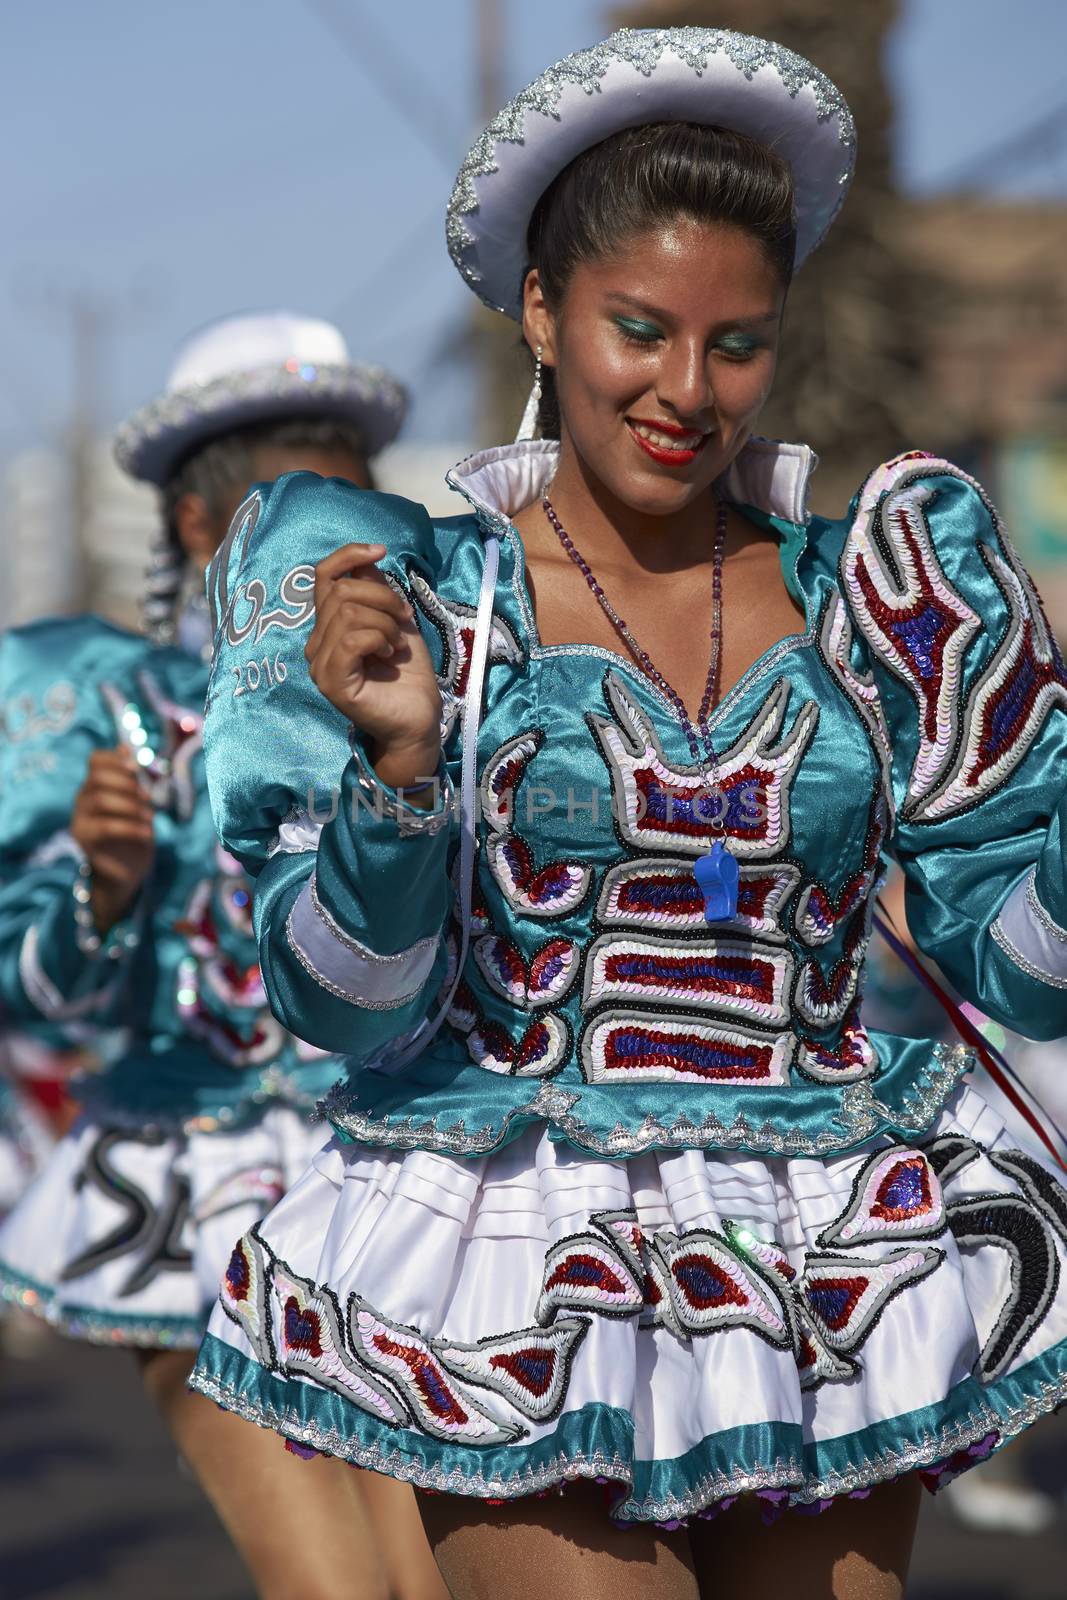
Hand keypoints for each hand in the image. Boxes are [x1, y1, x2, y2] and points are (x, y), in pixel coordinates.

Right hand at [71, 747, 155, 933]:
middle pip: (96, 777)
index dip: (116, 759)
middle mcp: (83, 799)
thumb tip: (124, 745)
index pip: (96, 760)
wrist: (127, 870)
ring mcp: (79, 819)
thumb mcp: (138, 802)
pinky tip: (147, 833)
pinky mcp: (84, 841)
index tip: (136, 768)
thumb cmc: (134, 831)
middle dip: (126, 783)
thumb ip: (131, 777)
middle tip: (148, 798)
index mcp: (96, 785)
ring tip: (150, 819)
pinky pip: (105, 827)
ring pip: (100, 800)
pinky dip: (130, 827)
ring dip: (131, 806)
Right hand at [307, 544, 442, 785]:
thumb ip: (375, 590)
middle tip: (405, 620)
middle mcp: (316, 643)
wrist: (418, 718)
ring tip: (397, 644)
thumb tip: (366, 556)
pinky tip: (390, 655)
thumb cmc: (407, 673)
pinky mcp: (332, 682)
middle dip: (383, 598)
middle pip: (341, 592)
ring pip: (348, 614)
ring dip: (385, 623)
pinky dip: (378, 639)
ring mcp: (320, 664)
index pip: (323, 576)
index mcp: (328, 626)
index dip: (349, 554)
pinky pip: (351, 640)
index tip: (381, 550)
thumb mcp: (395, 620)